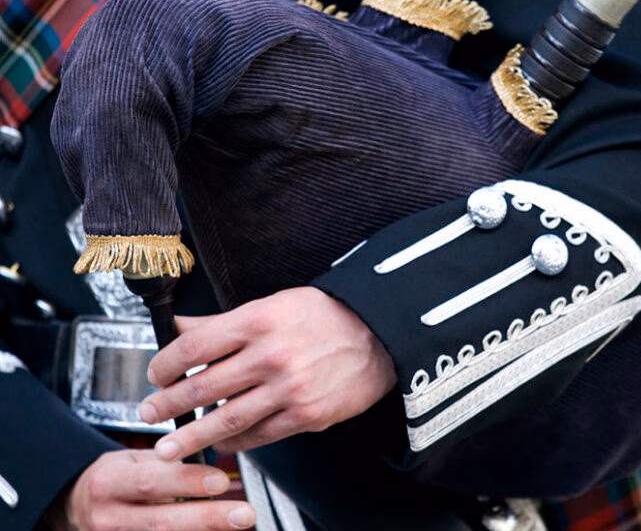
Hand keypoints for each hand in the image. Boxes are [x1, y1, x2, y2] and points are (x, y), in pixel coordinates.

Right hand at [46, 449, 255, 530]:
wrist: (72, 508)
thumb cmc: (110, 479)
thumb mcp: (129, 459)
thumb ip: (165, 463)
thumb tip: (209, 457)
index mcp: (109, 483)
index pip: (151, 481)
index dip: (187, 482)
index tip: (221, 481)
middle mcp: (109, 519)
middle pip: (162, 522)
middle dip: (208, 518)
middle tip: (245, 514)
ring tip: (237, 527)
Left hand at [140, 287, 396, 461]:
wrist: (379, 335)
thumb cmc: (326, 315)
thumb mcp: (275, 304)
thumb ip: (226, 321)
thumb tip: (181, 327)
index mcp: (259, 320)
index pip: (195, 346)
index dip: (165, 363)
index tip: (155, 373)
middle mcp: (271, 355)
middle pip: (202, 387)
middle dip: (167, 405)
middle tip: (149, 414)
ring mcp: (288, 389)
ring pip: (225, 420)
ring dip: (191, 436)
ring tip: (169, 447)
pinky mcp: (305, 415)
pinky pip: (259, 436)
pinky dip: (235, 442)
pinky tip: (221, 444)